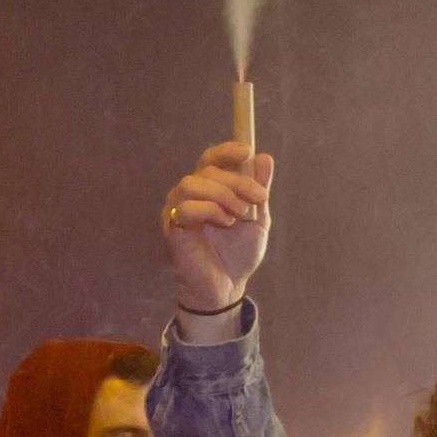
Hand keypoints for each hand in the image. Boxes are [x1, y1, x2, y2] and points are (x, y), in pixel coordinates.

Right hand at [163, 141, 273, 320]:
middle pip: (208, 170)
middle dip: (238, 181)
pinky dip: (209, 211)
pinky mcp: (172, 226)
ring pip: (191, 183)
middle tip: (258, 199)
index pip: (211, 159)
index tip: (246, 152)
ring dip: (222, 195)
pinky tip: (224, 223)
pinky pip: (184, 207)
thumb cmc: (239, 252)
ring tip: (239, 215)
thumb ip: (259, 189)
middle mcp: (191, 194)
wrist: (228, 284)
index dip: (226, 151)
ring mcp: (178, 208)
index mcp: (211, 188)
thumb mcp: (258, 218)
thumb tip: (265, 157)